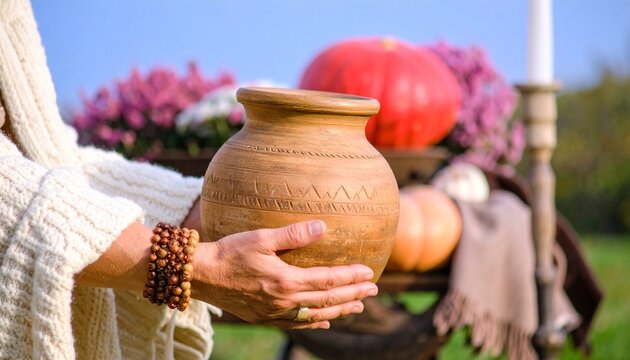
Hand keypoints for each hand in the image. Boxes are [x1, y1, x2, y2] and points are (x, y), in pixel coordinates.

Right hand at [192, 220, 378, 329]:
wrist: (201, 275)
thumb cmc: (230, 252)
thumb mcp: (261, 238)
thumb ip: (294, 234)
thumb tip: (323, 227)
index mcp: (286, 281)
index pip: (328, 281)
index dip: (351, 277)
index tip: (369, 273)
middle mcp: (284, 301)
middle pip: (327, 301)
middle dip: (353, 295)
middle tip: (373, 290)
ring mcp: (275, 313)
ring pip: (315, 316)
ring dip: (339, 311)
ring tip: (358, 307)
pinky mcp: (264, 317)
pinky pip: (296, 324)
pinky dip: (315, 323)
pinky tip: (325, 323)